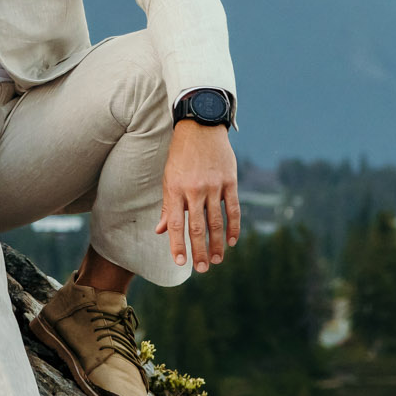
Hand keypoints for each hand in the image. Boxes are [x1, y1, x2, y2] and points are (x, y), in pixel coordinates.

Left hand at [156, 120, 239, 268]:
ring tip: (216, 260)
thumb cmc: (180, 155)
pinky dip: (233, 227)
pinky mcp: (230, 180)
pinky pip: (233, 209)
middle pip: (197, 227)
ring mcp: (214, 185)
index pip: (176, 224)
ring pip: (216, 221)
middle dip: (199, 251)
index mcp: (175, 189)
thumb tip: (161, 231)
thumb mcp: (168, 177)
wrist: (200, 126)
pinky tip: (232, 241)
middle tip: (202, 269)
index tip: (180, 262)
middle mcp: (194, 189)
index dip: (178, 245)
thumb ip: (168, 206)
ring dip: (217, 244)